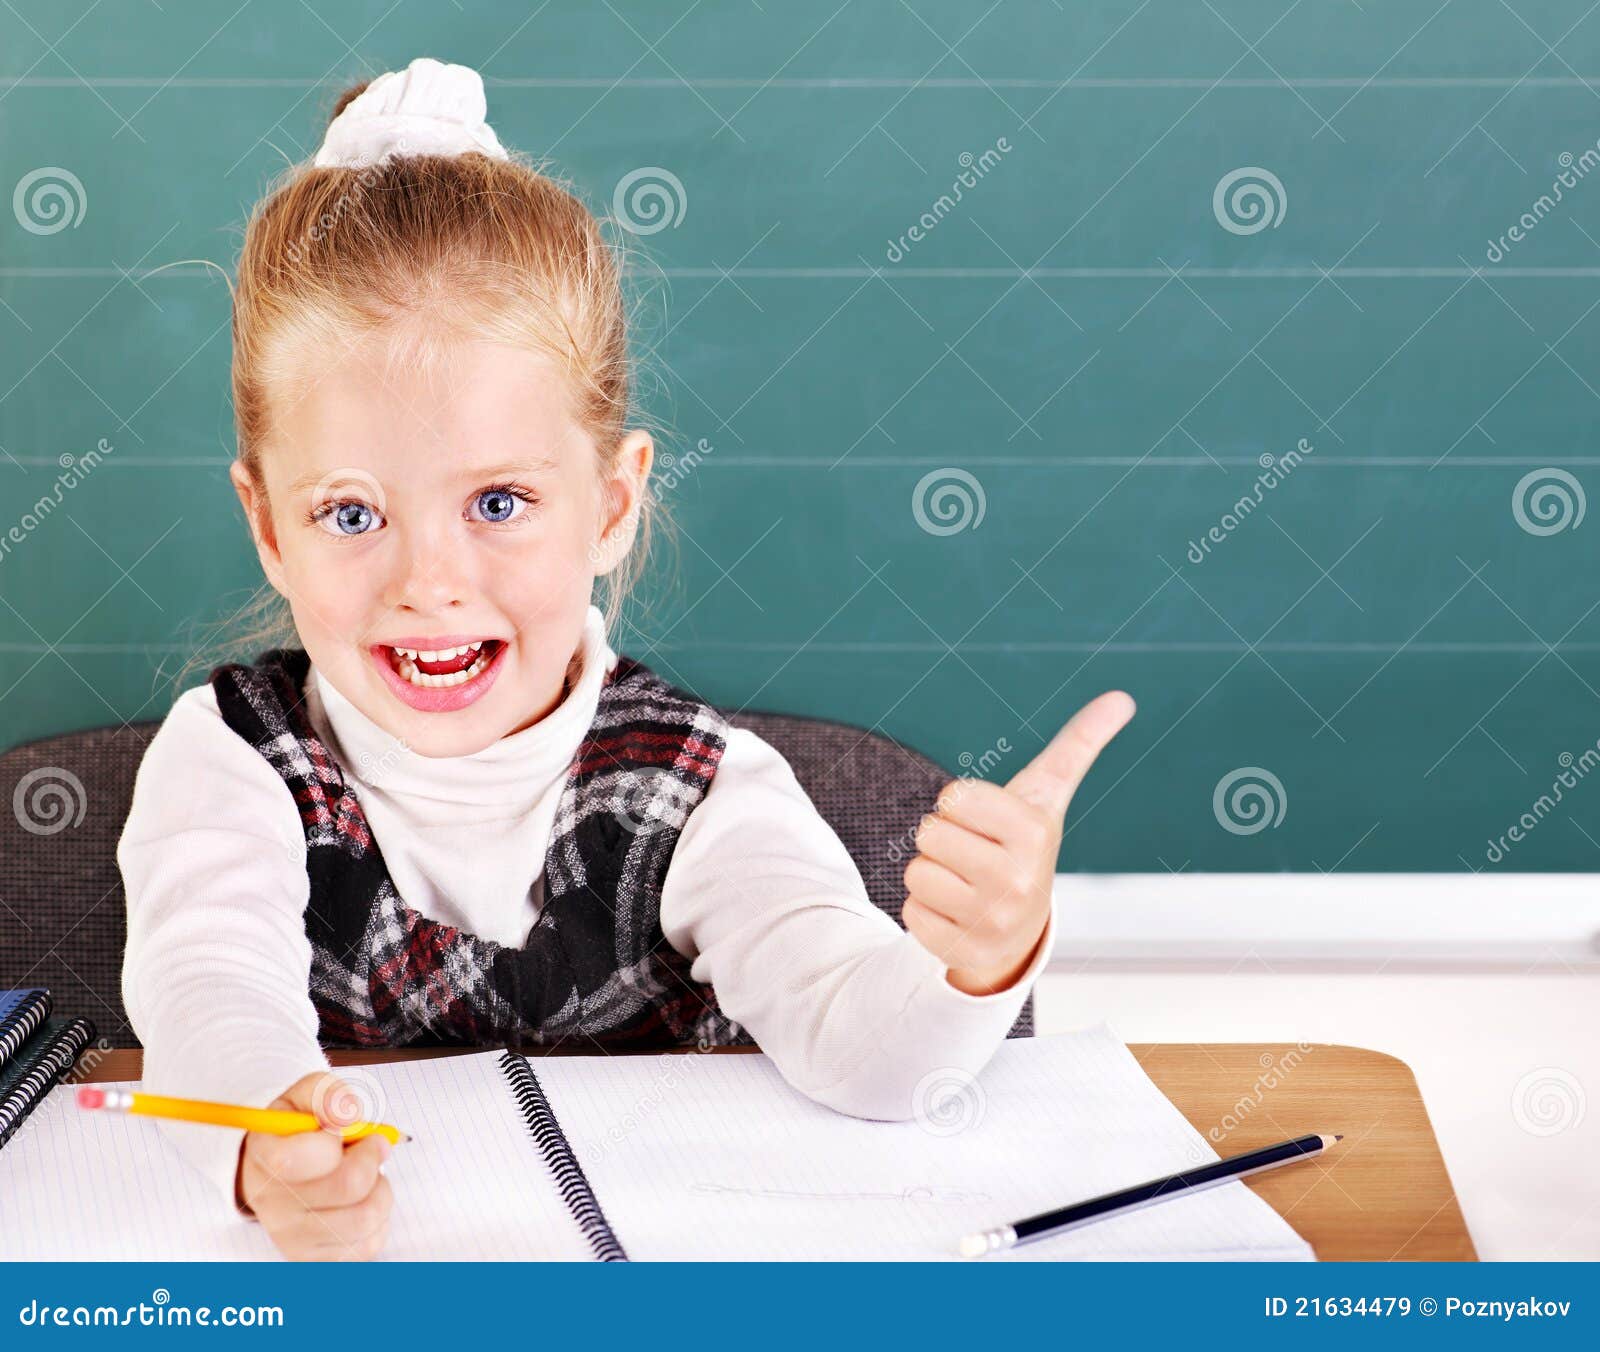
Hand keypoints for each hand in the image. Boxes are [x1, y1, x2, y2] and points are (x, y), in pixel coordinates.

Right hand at [236, 1072, 393, 1260]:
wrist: (276, 1169)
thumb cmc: (297, 1129)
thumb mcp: (308, 1095)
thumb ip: (329, 1095)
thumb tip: (348, 1115)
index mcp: (265, 1160)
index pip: (304, 1158)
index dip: (339, 1139)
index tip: (350, 1130)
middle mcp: (273, 1207)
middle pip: (348, 1187)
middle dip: (373, 1158)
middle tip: (373, 1146)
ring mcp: (292, 1239)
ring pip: (365, 1219)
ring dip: (381, 1189)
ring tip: (366, 1175)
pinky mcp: (315, 1260)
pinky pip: (368, 1245)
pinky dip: (379, 1220)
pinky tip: (362, 1201)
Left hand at [902, 691, 1135, 994]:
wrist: (1019, 930)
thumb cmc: (1022, 846)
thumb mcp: (1047, 794)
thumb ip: (1078, 744)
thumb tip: (1122, 698)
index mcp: (1035, 832)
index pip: (954, 796)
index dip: (961, 804)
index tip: (987, 822)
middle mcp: (1018, 881)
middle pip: (929, 833)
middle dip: (943, 840)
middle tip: (974, 855)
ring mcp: (992, 922)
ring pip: (915, 873)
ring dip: (931, 875)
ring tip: (964, 885)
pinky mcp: (962, 952)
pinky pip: (910, 913)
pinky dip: (925, 911)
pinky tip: (956, 916)